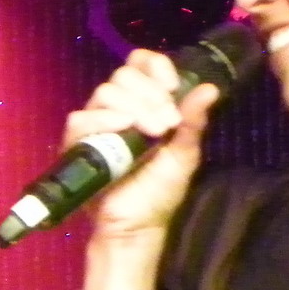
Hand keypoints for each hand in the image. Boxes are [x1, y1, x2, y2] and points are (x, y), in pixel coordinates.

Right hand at [63, 49, 219, 240]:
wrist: (137, 225)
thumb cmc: (159, 192)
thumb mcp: (183, 155)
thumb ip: (192, 121)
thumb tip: (210, 89)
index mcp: (144, 104)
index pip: (141, 63)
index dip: (155, 66)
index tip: (172, 86)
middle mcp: (118, 108)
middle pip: (124, 74)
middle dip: (150, 94)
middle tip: (166, 123)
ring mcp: (96, 124)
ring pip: (105, 92)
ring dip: (133, 107)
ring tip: (151, 134)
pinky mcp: (78, 143)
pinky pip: (83, 117)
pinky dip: (104, 119)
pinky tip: (123, 130)